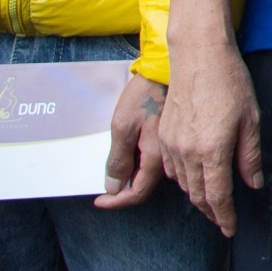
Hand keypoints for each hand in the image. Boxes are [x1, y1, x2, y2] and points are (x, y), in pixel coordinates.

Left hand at [96, 75, 166, 209]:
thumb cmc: (144, 94)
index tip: (100, 200)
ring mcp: (171, 147)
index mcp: (156, 158)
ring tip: (114, 170)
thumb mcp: (123, 126)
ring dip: (131, 177)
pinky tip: (129, 153)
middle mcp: (168, 157)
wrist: (167, 69)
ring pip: (151, 174)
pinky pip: (155, 159)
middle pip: (145, 185)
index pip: (137, 193)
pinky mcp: (171, 137)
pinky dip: (139, 163)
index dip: (117, 201)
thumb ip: (119, 158)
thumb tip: (114, 187)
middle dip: (123, 190)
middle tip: (104, 187)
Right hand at [158, 42, 263, 236]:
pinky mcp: (163, 137)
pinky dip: (183, 180)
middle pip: (197, 195)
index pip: (218, 197)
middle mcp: (187, 153)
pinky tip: (194, 178)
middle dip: (211, 212)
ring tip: (211, 203)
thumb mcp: (250, 120)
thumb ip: (249, 156)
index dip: (225, 217)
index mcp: (212, 151)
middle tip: (223, 220)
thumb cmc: (229, 83)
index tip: (230, 229)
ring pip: (183, 185)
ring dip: (197, 197)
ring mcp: (171, 145)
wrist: (198, 57)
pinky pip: (170, 169)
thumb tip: (252, 183)